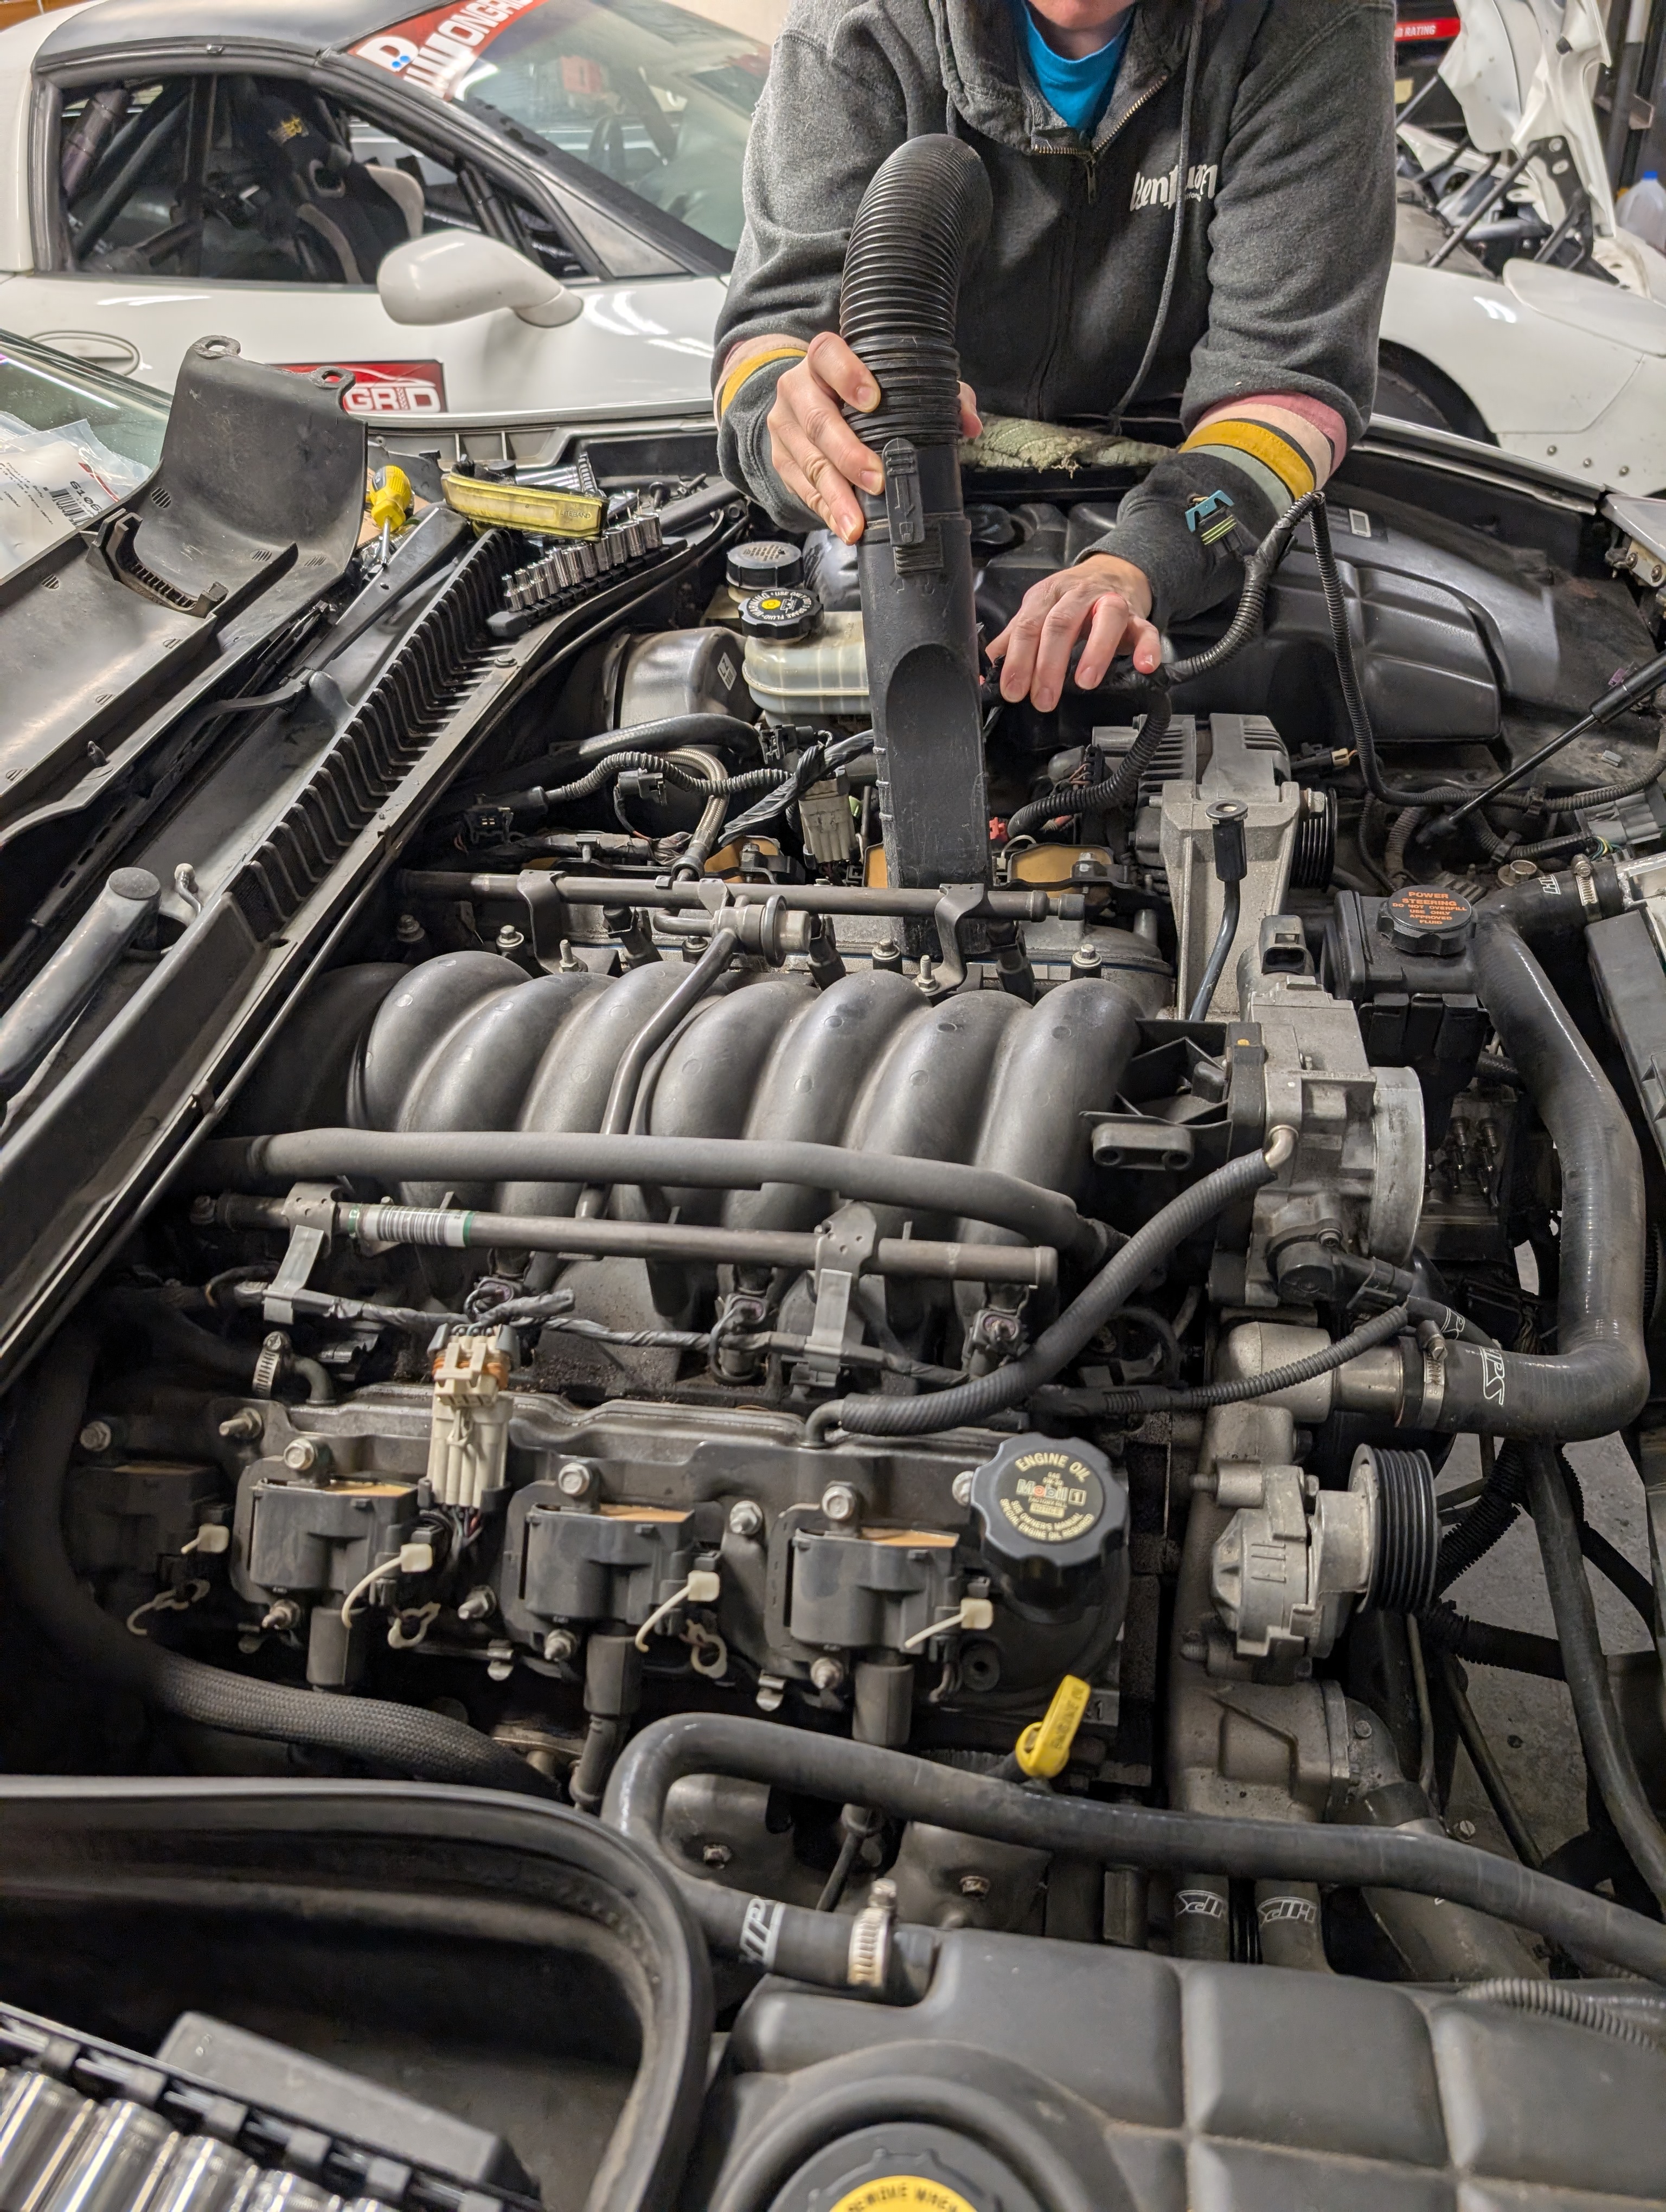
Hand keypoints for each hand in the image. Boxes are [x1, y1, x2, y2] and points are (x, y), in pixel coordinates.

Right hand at [761, 330, 980, 543]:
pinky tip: (844, 526)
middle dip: (849, 455)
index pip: (828, 356)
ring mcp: (784, 425)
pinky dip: (826, 511)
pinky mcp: (781, 458)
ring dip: (836, 496)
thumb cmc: (858, 387)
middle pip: (818, 421)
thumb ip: (937, 391)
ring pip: (809, 462)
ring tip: (857, 523)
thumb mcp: (893, 379)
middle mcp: (797, 388)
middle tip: (877, 480)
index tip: (872, 400)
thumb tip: (969, 423)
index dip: (847, 375)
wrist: (803, 396)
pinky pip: (803, 489)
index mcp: (823, 359)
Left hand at [986, 553, 1161, 708]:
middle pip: (1061, 624)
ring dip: (1095, 652)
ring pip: (1105, 619)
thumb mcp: (1036, 614)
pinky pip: (1146, 629)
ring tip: (1085, 683)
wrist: (1112, 571)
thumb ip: (1011, 642)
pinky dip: (1147, 647)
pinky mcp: (1138, 616)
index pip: (1028, 626)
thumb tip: (985, 674)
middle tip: (1042, 699)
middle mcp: (1078, 596)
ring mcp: (1110, 603)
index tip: (1012, 690)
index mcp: (1047, 597)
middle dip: (1049, 664)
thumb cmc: (1070, 600)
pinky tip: (1144, 666)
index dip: (1018, 659)